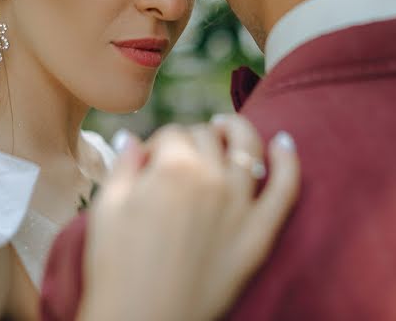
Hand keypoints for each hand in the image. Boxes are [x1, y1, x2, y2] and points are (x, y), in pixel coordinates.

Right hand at [78, 115, 299, 320]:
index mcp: (172, 168)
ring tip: (227, 129)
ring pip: (247, 149)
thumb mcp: (106, 209)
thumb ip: (124, 166)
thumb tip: (132, 139)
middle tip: (178, 159)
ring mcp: (239, 207)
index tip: (149, 162)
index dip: (159, 144)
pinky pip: (285, 189)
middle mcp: (211, 180)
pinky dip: (289, 161)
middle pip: (207, 138)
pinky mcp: (259, 235)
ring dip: (237, 131)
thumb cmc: (115, 268)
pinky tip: (285, 142)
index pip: (172, 134)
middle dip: (192, 140)